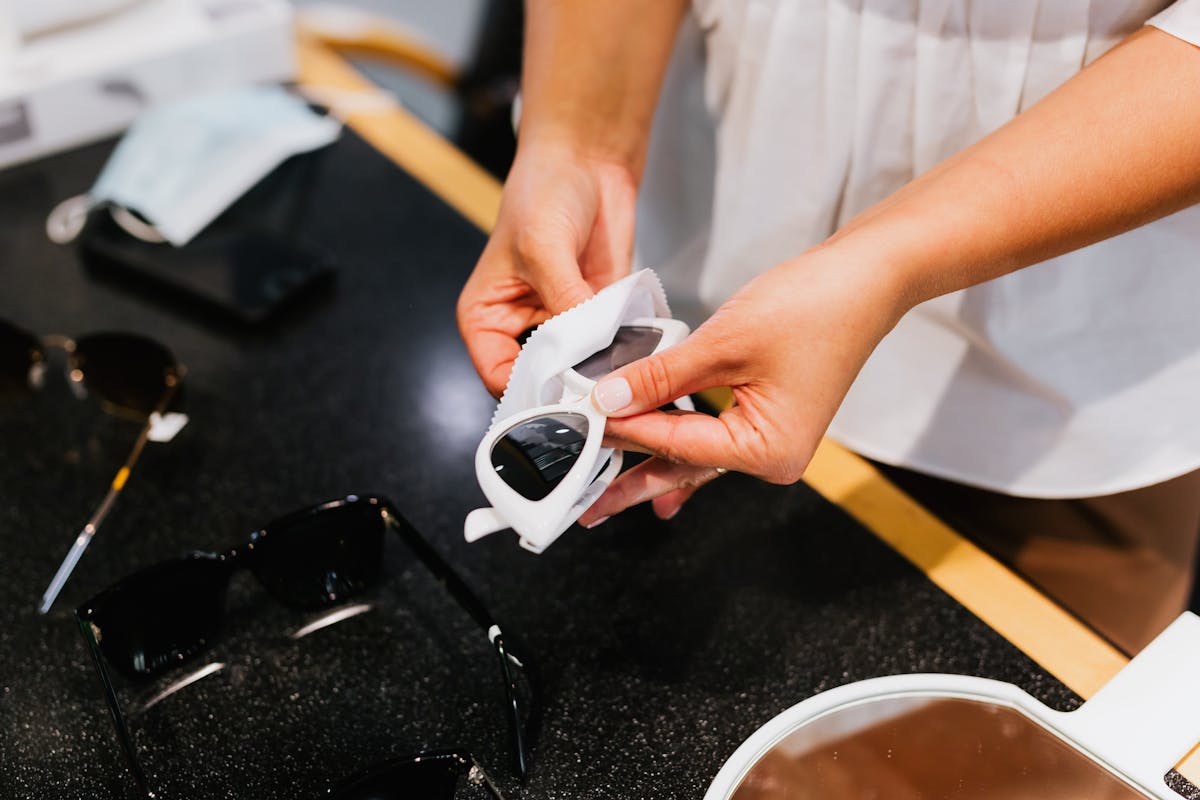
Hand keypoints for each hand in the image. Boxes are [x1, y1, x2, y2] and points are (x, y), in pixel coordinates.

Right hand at [457, 143, 638, 395]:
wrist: (588, 159)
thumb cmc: (544, 193)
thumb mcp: (544, 250)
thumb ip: (564, 305)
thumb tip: (587, 353)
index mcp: (485, 319)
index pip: (500, 378)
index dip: (531, 395)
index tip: (566, 402)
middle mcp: (520, 328)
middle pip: (541, 381)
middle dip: (569, 389)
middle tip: (600, 398)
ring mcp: (562, 325)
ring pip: (579, 369)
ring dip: (601, 373)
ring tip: (623, 377)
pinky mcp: (598, 316)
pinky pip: (611, 347)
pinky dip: (625, 353)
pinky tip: (640, 354)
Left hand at [577, 245, 909, 524]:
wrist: (866, 279)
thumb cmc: (813, 307)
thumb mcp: (723, 343)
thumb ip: (661, 378)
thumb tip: (608, 400)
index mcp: (768, 450)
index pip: (676, 446)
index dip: (623, 433)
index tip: (577, 428)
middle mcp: (773, 457)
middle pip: (683, 467)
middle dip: (631, 482)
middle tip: (584, 506)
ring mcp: (772, 441)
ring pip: (694, 456)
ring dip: (649, 461)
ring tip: (604, 488)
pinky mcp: (768, 419)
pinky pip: (711, 438)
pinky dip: (677, 441)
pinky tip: (651, 461)